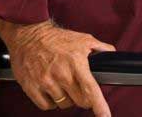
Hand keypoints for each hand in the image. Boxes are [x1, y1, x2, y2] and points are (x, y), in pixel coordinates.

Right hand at [0, 16, 114, 116]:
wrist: (29, 34)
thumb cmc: (56, 38)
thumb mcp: (84, 39)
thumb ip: (101, 48)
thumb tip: (112, 54)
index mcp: (76, 63)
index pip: (91, 90)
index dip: (100, 107)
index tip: (105, 116)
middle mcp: (61, 75)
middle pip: (80, 101)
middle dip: (84, 97)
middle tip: (80, 87)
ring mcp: (46, 82)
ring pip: (64, 104)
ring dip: (67, 98)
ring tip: (63, 84)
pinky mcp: (32, 88)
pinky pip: (46, 106)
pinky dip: (51, 102)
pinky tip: (52, 89)